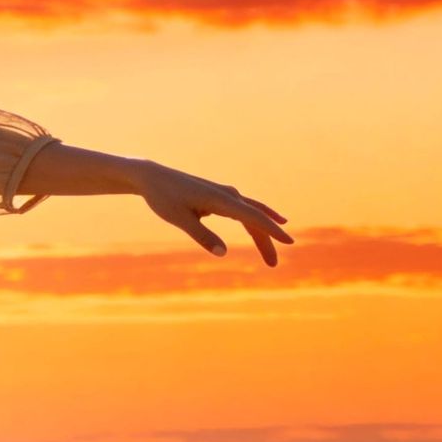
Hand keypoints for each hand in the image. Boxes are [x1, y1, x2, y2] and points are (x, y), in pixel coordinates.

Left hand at [128, 157, 291, 266]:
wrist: (152, 177)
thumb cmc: (163, 197)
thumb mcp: (179, 218)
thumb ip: (201, 235)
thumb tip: (222, 253)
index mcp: (220, 200)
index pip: (253, 217)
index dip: (271, 230)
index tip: (288, 241)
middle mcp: (227, 194)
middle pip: (255, 218)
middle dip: (267, 240)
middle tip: (274, 264)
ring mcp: (224, 194)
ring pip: (251, 214)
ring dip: (262, 233)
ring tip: (271, 256)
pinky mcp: (219, 196)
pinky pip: (244, 210)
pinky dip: (256, 219)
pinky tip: (268, 222)